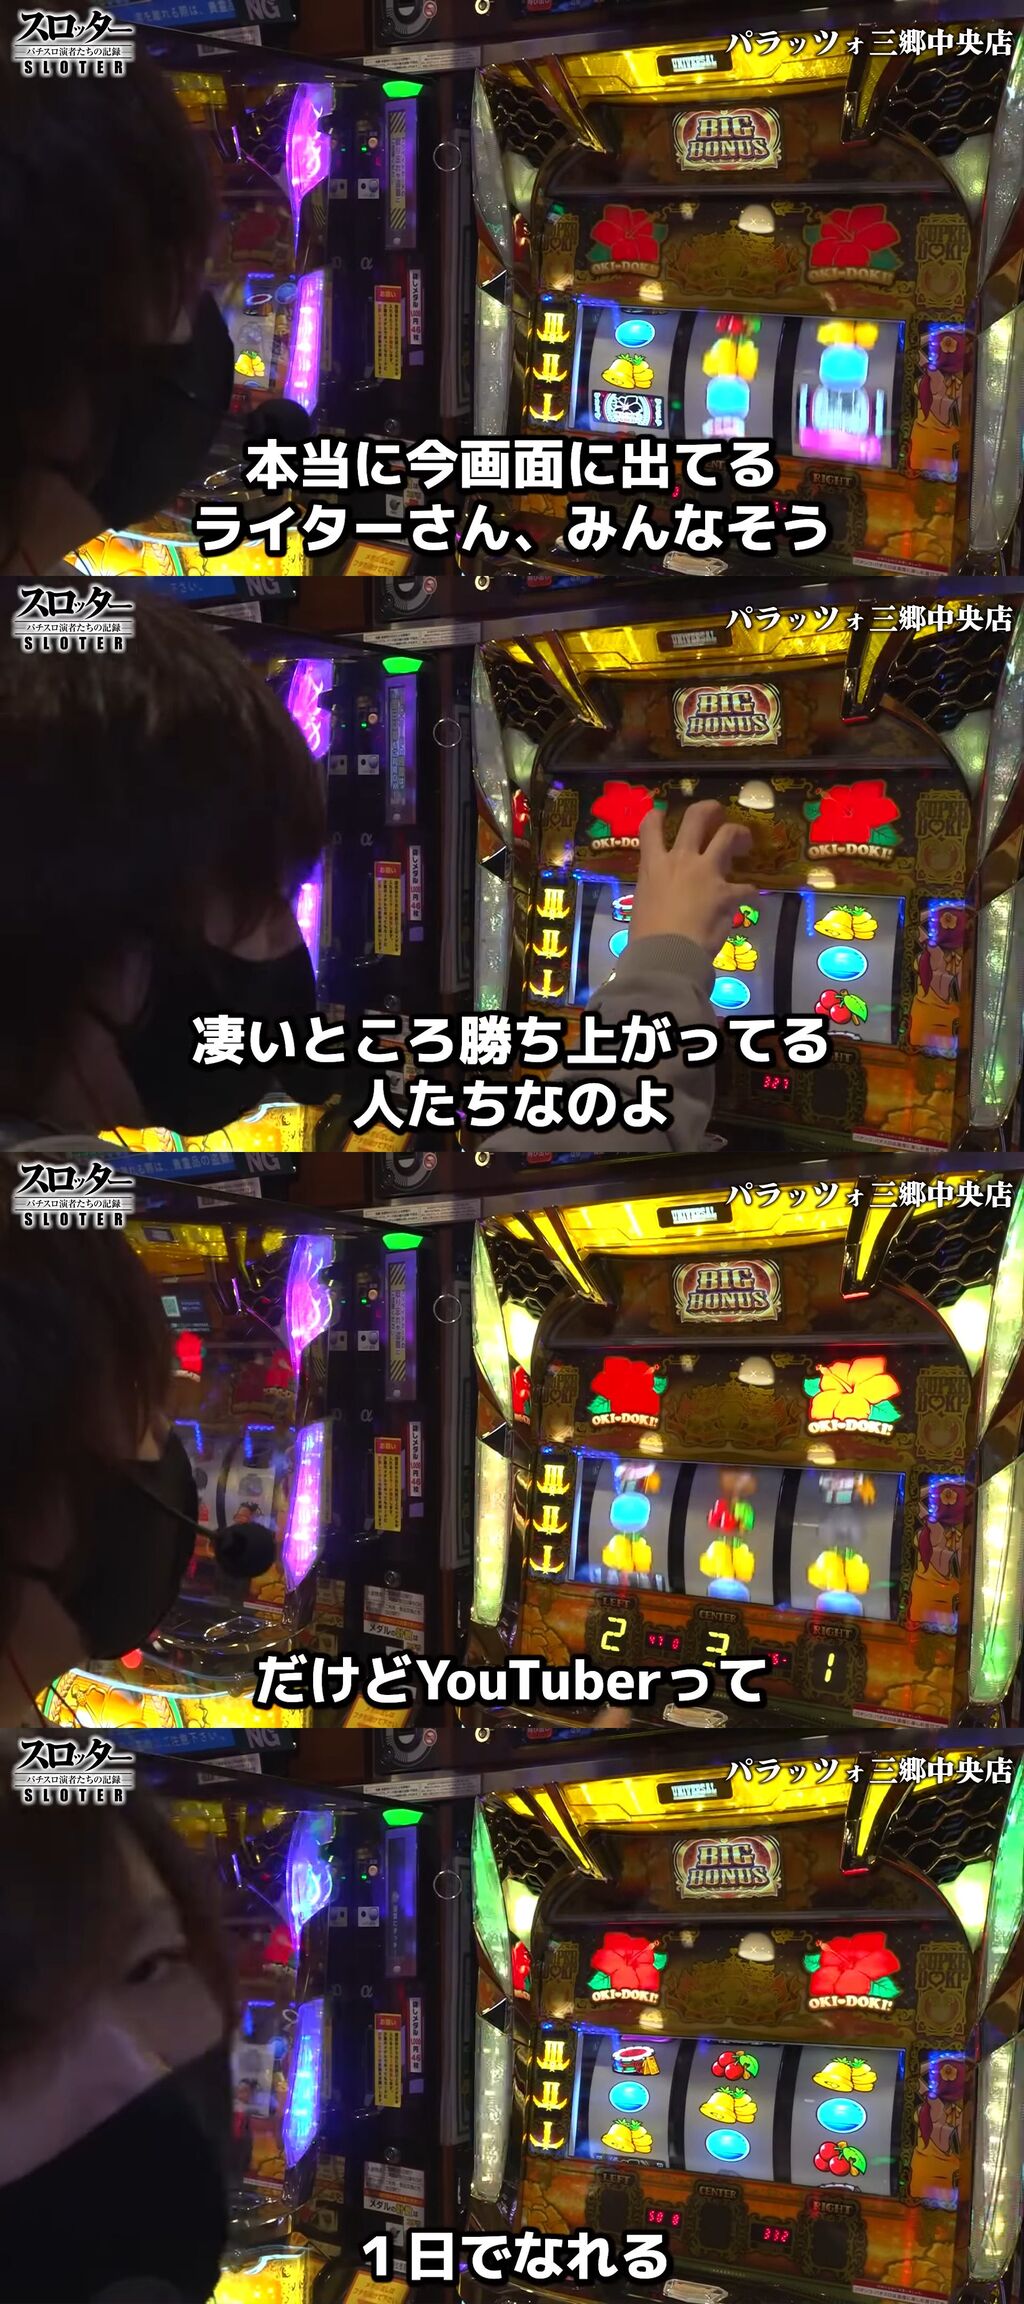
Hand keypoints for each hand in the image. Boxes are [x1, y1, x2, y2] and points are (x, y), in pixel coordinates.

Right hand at [629, 800, 755, 956]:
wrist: (665, 954)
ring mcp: (706, 873)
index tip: (661, 814)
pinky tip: (752, 899)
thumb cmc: (646, 936)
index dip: (656, 817)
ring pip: (728, 836)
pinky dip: (750, 893)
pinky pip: (746, 888)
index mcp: (654, 865)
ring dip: (739, 835)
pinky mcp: (726, 893)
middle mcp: (681, 860)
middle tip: (718, 814)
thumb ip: (655, 889)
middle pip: (697, 817)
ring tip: (744, 843)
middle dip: (710, 810)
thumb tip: (664, 894)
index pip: (650, 827)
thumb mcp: (642, 904)